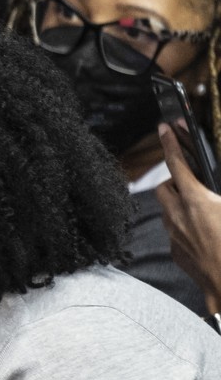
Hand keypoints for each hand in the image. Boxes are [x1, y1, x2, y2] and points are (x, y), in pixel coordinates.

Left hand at [155, 124, 220, 312]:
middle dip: (174, 180)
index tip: (164, 127)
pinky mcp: (176, 253)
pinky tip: (204, 233)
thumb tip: (214, 191)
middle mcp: (179, 216)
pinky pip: (174, 232)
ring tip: (201, 209)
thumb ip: (219, 193)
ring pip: (167, 210)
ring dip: (179, 204)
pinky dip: (184, 226)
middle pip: (164, 187)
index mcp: (197, 201)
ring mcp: (175, 236)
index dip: (170, 142)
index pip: (177, 163)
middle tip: (192, 181)